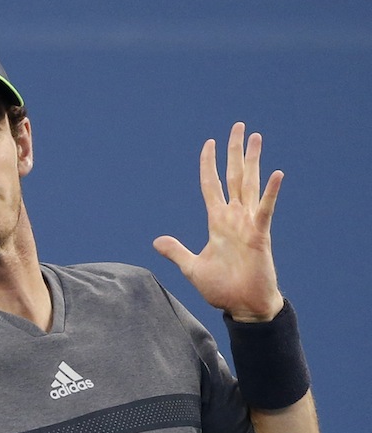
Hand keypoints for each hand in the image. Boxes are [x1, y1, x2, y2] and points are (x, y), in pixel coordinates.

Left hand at [153, 122, 284, 321]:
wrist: (243, 306)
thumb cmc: (222, 288)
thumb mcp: (192, 267)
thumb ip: (176, 251)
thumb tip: (157, 241)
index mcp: (217, 223)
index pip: (211, 186)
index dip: (209, 165)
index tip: (209, 143)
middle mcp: (234, 218)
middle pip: (233, 177)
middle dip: (234, 152)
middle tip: (239, 126)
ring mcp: (248, 224)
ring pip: (249, 185)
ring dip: (252, 160)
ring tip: (256, 137)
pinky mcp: (260, 235)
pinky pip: (265, 210)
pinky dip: (270, 192)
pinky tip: (276, 173)